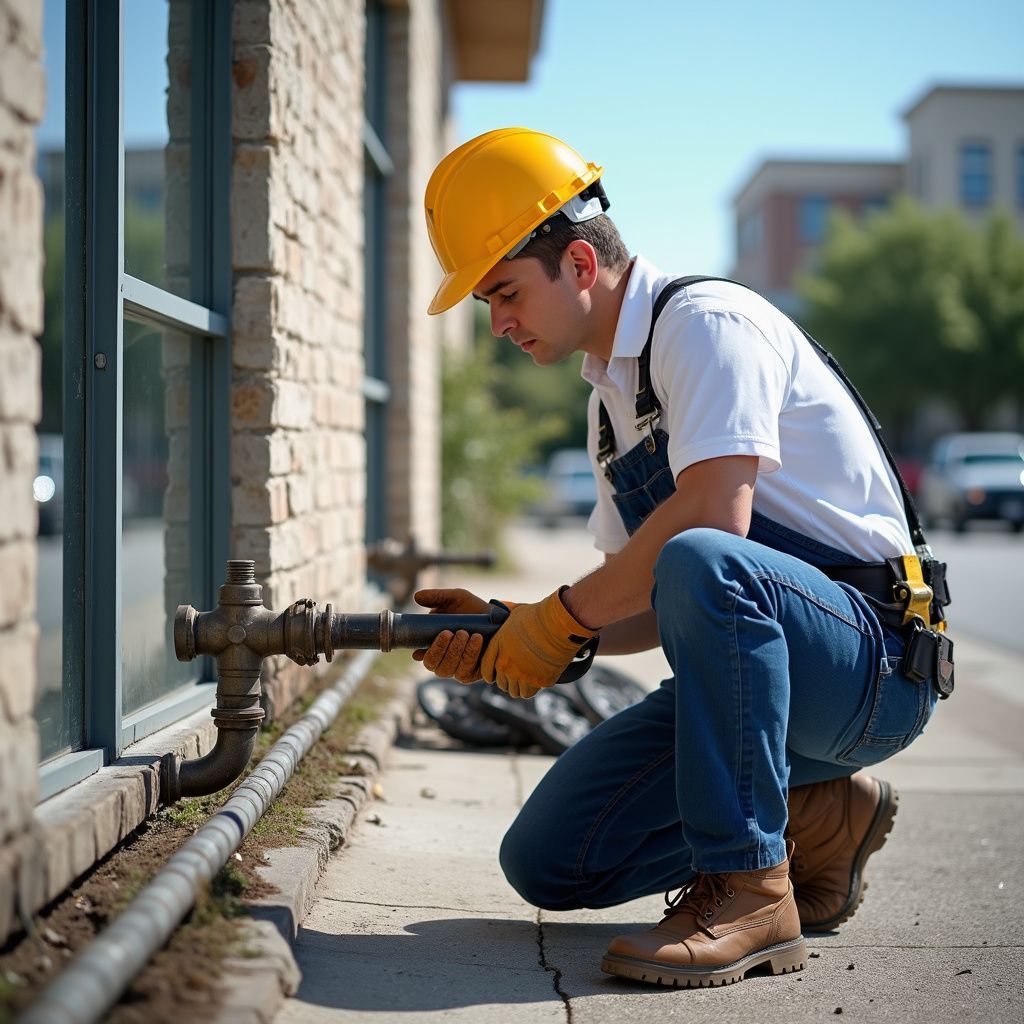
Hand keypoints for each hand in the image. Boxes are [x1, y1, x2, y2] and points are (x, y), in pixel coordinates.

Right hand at [412, 587, 495, 683]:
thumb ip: (436, 597)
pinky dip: (470, 654)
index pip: (422, 656)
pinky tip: (476, 639)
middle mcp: (443, 660)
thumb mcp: (455, 598)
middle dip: (439, 649)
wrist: (497, 618)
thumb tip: (416, 597)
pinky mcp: (471, 674)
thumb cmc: (473, 609)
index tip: (426, 643)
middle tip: (450, 632)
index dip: (421, 653)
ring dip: (455, 651)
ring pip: (448, 669)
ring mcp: (457, 669)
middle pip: (433, 665)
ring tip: (465, 633)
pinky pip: (465, 671)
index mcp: (434, 645)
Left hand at [481, 588, 598, 697]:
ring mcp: (522, 675)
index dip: (490, 673)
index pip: (486, 670)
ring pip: (515, 691)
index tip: (496, 673)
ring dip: (518, 686)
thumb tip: (499, 604)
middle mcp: (506, 665)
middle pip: (501, 683)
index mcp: (498, 648)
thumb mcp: (515, 611)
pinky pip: (530, 693)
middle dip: (507, 679)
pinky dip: (532, 688)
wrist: (559, 624)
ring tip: (526, 678)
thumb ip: (504, 613)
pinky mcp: (539, 682)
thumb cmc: (538, 615)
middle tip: (515, 673)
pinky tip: (536, 680)